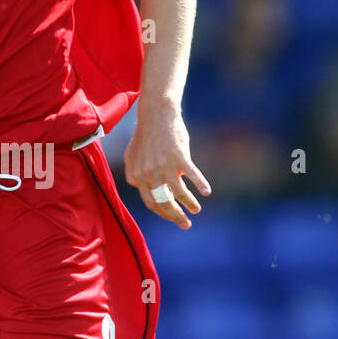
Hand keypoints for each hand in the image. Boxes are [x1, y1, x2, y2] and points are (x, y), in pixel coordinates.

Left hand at [123, 103, 210, 228]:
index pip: (151, 202)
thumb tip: (137, 187)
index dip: (163, 213)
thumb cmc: (146, 135)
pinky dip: (200, 184)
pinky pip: (192, 175)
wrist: (156, 114)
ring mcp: (165, 165)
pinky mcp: (179, 156)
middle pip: (164, 202)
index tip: (172, 217)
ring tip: (196, 209)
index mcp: (138, 176)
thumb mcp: (132, 155)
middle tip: (185, 224)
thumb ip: (133, 173)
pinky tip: (206, 191)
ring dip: (189, 204)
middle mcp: (150, 173)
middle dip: (175, 216)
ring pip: (179, 192)